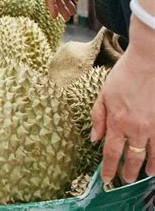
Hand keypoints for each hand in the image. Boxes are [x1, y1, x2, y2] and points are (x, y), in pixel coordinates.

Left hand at [91, 17, 154, 183]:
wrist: (149, 61)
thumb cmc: (124, 75)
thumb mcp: (103, 94)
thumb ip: (97, 118)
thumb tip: (94, 138)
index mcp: (116, 121)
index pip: (110, 152)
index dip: (108, 168)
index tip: (106, 178)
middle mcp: (135, 128)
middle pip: (131, 158)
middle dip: (127, 172)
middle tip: (125, 180)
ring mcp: (153, 127)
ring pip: (151, 155)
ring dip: (147, 168)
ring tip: (144, 174)